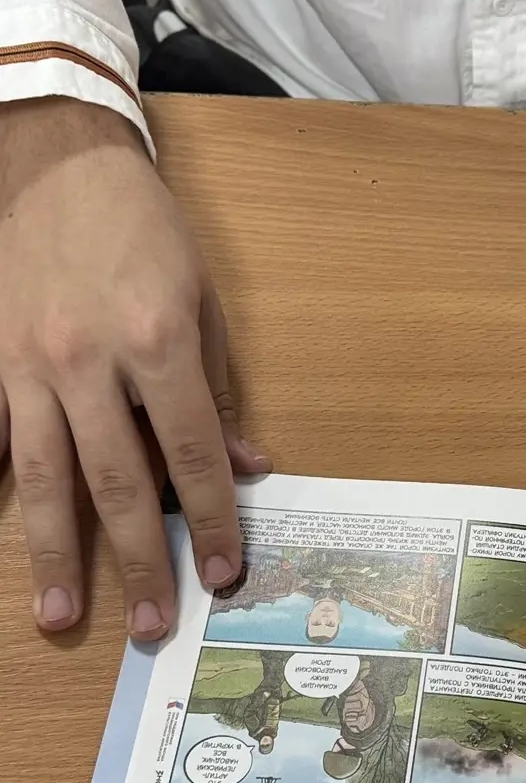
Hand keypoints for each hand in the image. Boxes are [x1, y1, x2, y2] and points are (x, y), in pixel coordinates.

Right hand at [0, 97, 268, 636]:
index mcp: (155, 341)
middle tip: (151, 623)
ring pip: (44, 477)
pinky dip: (0, 487)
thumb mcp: (201, 295)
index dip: (214, 520)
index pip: (193, 454)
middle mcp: (87, 360)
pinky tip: (5, 537)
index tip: (226, 572)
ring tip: (61, 615)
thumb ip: (219, 389)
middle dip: (138, 560)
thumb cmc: (139, 224)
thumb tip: (245, 467)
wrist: (50, 159)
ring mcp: (26, 364)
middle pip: (117, 483)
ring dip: (54, 554)